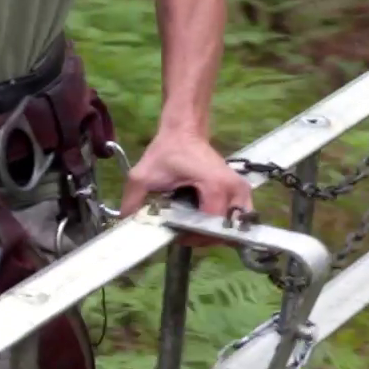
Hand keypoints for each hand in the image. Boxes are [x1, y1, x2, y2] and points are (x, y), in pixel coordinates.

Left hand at [121, 126, 254, 230]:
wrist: (184, 132)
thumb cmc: (167, 151)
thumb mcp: (143, 176)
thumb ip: (133, 201)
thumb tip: (127, 225)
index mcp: (215, 185)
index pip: (210, 225)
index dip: (192, 236)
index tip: (175, 234)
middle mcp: (234, 189)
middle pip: (224, 230)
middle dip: (202, 236)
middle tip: (183, 232)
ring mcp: (242, 191)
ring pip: (233, 227)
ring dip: (213, 232)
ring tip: (193, 227)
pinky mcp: (242, 191)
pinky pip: (236, 218)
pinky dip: (221, 225)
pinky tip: (203, 220)